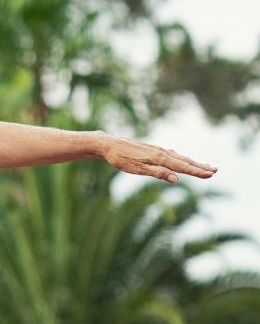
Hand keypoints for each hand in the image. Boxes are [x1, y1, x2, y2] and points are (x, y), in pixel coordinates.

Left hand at [99, 134, 216, 182]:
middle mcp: (161, 152)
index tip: (211, 174)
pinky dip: (180, 158)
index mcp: (159, 158)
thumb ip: (157, 173)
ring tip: (205, 165)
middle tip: (215, 170)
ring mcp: (157, 150)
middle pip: (184, 161)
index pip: (182, 167)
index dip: (197, 171)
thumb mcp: (137, 169)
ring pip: (178, 157)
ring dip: (192, 162)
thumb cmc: (121, 159)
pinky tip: (182, 160)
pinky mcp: (151, 149)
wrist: (108, 144)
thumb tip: (176, 179)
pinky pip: (171, 155)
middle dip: (200, 166)